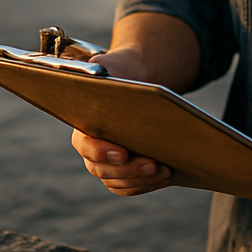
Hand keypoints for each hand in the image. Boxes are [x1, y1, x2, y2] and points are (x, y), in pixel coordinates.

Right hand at [68, 44, 174, 195]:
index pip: (86, 145)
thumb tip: (99, 70)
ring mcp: (107, 166)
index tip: (122, 152)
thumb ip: (102, 67)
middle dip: (129, 169)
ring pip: (119, 182)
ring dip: (142, 179)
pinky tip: (168, 173)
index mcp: (83, 126)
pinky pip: (133, 186)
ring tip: (166, 169)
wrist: (137, 87)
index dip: (101, 152)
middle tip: (152, 164)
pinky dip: (149, 183)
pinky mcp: (124, 175)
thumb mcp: (112, 65)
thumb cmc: (122, 73)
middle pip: (104, 170)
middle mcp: (91, 151)